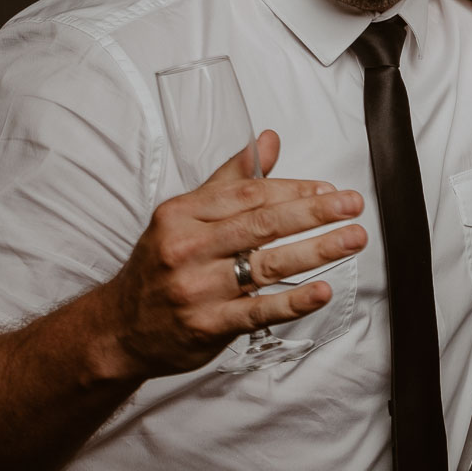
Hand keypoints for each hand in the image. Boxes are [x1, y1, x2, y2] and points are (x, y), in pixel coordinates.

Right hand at [97, 131, 365, 378]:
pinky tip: (322, 291)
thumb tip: (267, 141)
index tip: (328, 189)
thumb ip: (231, 179)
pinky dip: (293, 302)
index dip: (294, 189)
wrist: (119, 330)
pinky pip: (258, 311)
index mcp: (181, 215)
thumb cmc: (160, 265)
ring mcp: (197, 289)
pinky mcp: (208, 326)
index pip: (249, 195)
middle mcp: (187, 249)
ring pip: (266, 264)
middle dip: (314, 212)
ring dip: (317, 250)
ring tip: (352, 239)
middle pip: (262, 224)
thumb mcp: (184, 215)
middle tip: (352, 204)